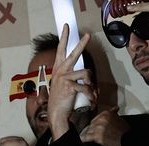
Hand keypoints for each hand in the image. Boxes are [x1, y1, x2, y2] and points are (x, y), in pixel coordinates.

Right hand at [48, 24, 95, 140]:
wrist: (56, 114)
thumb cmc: (60, 101)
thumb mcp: (62, 86)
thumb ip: (71, 76)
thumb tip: (85, 73)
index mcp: (58, 70)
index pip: (60, 51)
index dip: (63, 38)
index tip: (66, 27)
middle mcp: (60, 72)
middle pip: (73, 54)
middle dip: (81, 44)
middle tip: (87, 35)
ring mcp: (64, 78)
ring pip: (86, 73)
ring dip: (91, 84)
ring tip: (91, 93)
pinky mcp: (70, 86)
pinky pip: (86, 86)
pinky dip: (91, 94)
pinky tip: (90, 100)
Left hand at [79, 107, 129, 145]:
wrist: (128, 140)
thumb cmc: (125, 132)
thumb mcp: (121, 119)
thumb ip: (114, 114)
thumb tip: (114, 109)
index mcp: (107, 114)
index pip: (97, 118)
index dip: (96, 123)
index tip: (95, 126)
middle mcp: (102, 119)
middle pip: (92, 124)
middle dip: (92, 129)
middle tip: (94, 133)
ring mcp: (99, 128)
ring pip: (88, 130)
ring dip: (89, 134)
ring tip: (90, 137)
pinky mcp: (97, 136)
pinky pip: (86, 137)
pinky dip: (85, 138)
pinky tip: (84, 139)